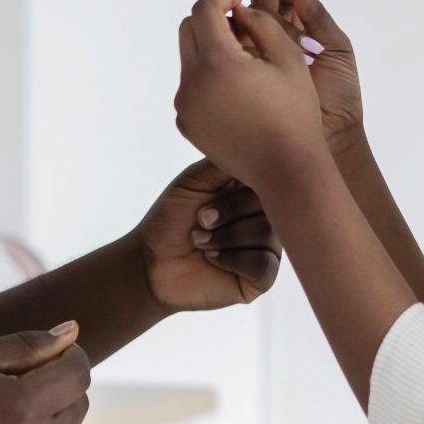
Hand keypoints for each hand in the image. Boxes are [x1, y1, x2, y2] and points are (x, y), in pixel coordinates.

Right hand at [0, 325, 90, 423]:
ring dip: (56, 423)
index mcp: (24, 406)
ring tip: (13, 423)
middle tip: (19, 391)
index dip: (70, 358)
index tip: (53, 357)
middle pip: (80, 403)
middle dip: (58, 390)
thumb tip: (73, 331)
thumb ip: (29, 343)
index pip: (79, 373)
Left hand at [136, 160, 281, 311]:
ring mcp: (267, 247)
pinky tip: (211, 259)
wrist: (150, 263)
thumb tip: (258, 145)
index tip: (212, 189)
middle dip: (229, 210)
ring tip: (200, 240)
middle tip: (200, 219)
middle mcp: (267, 217)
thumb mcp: (196, 180)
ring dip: (226, 236)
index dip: (244, 181)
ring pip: (267, 234)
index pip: (271, 176)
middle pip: (272, 204)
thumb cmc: (171, 220)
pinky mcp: (262, 278)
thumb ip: (227, 162)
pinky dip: (233, 259)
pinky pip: (263, 264)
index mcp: (254, 191)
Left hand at [174, 0, 329, 190]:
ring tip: (245, 63)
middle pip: (188, 30)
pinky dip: (208, 78)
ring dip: (211, 50)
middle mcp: (191, 82)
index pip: (204, 9)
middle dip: (212, 20)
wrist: (287, 169)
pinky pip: (191, 88)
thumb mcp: (288, 57)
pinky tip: (238, 91)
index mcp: (216, 62)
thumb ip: (260, 22)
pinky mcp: (186, 123)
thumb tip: (238, 10)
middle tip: (242, 27)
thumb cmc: (296, 112)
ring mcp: (185, 105)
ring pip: (189, 59)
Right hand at [248, 0, 362, 155]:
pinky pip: (234, 42)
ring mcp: (255, 50)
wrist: (332, 137)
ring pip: (245, 13)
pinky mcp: (243, 69)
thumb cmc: (340, 97)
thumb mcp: (337, 50)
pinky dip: (236, 22)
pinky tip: (245, 8)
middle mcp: (273, 34)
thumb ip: (318, 16)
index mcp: (299, 25)